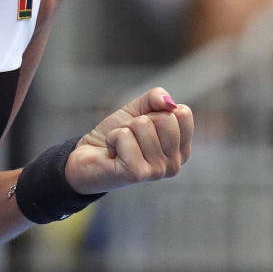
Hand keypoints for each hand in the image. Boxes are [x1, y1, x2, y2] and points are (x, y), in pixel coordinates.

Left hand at [64, 87, 193, 194]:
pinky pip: (125, 136)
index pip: (183, 113)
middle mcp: (174, 164)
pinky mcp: (137, 174)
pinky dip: (112, 137)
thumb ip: (156, 98)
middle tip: (130, 136)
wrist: (89, 156)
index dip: (157, 111)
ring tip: (120, 145)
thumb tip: (169, 102)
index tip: (144, 126)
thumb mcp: (139, 109)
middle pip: (165, 118)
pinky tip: (112, 153)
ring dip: (124, 129)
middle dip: (140, 120)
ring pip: (143, 125)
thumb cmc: (118, 134)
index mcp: (181, 149)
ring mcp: (157, 171)